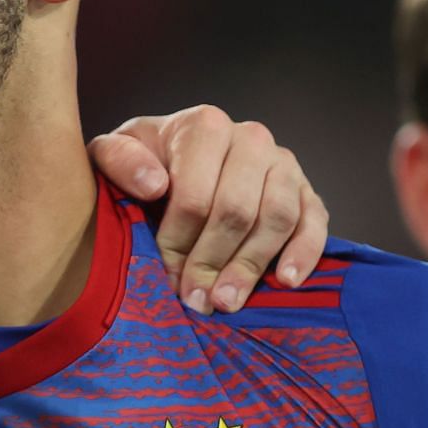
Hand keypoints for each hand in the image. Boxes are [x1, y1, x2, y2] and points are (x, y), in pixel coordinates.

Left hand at [89, 105, 328, 310]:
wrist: (173, 159)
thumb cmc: (142, 164)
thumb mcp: (112, 154)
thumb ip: (119, 160)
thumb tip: (155, 185)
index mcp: (205, 127)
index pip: (195, 195)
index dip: (179, 242)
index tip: (165, 275)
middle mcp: (250, 138)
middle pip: (237, 210)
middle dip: (212, 261)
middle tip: (195, 300)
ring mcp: (283, 165)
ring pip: (276, 218)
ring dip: (251, 266)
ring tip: (227, 301)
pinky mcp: (306, 192)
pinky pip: (315, 222)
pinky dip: (304, 253)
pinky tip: (286, 282)